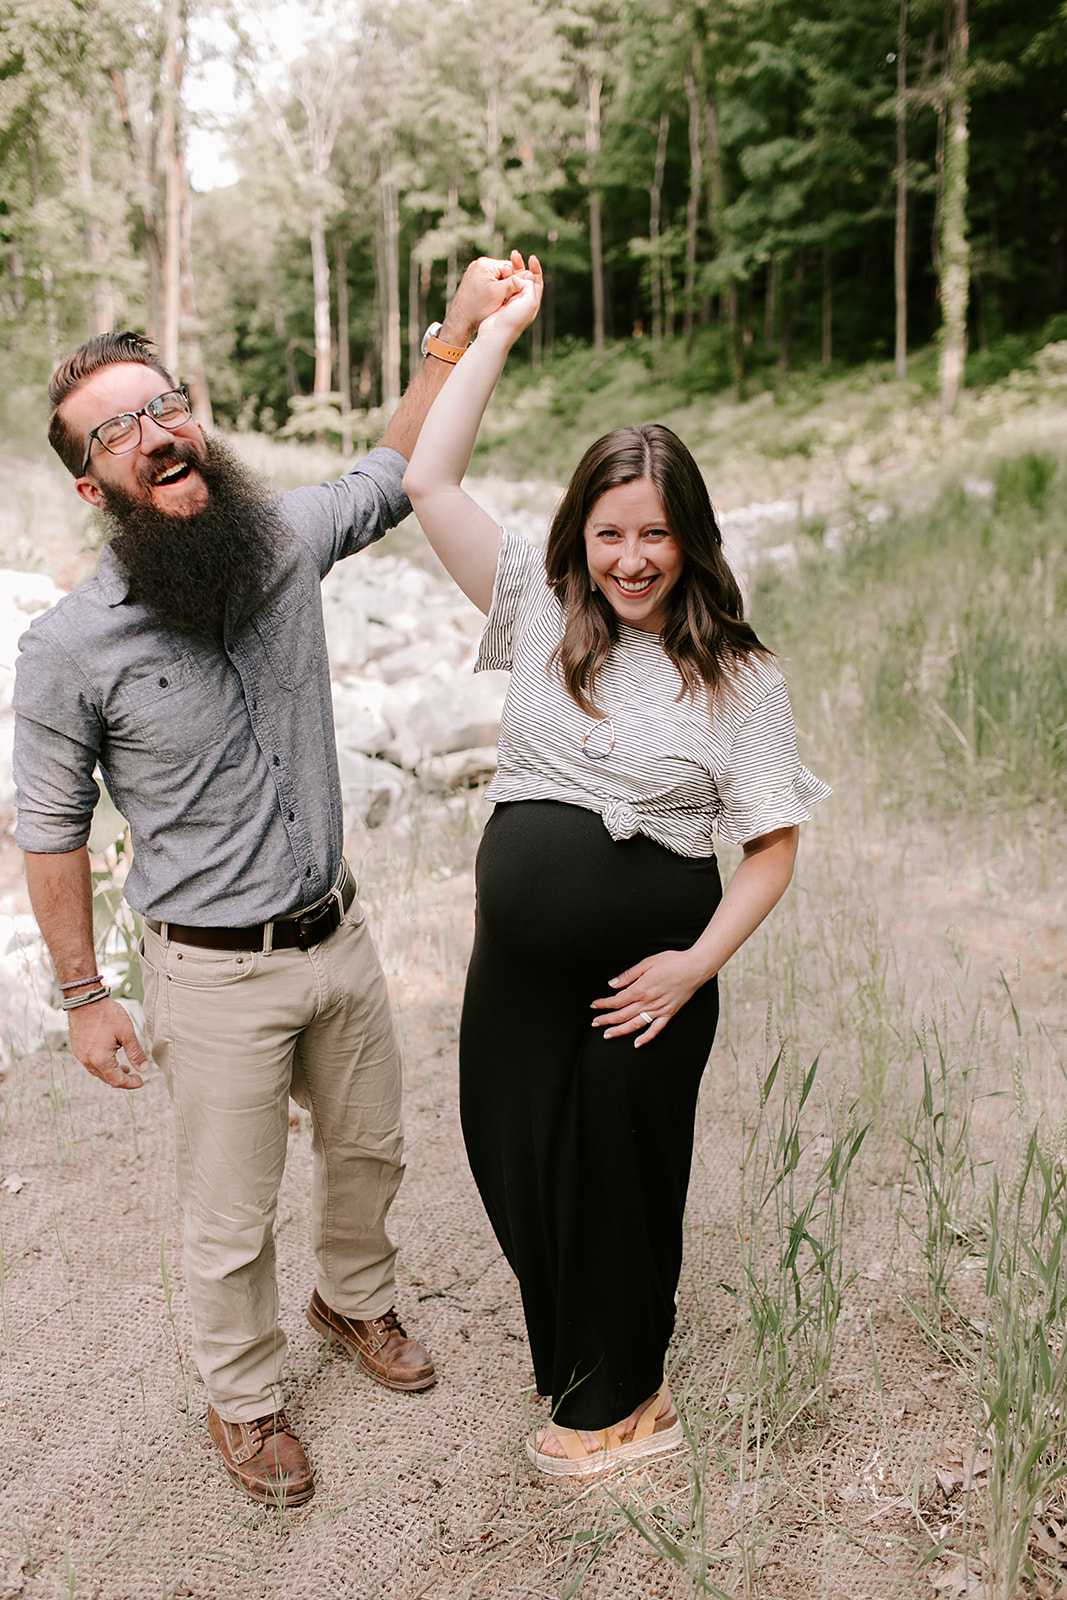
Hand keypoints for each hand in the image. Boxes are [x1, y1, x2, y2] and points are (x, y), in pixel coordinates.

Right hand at [68, 997, 147, 1089]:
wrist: (85, 1000)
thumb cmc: (106, 1014)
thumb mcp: (126, 1033)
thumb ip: (135, 1053)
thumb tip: (143, 1069)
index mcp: (101, 1059)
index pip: (117, 1081)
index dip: (130, 1084)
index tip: (140, 1081)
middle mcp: (88, 1061)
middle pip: (107, 1078)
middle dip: (122, 1079)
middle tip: (135, 1076)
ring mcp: (80, 1055)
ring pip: (98, 1072)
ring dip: (112, 1072)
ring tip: (125, 1068)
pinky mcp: (77, 1049)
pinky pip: (91, 1063)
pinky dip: (103, 1065)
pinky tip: (111, 1057)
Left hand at [441, 254, 523, 344]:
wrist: (460, 321)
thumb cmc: (478, 309)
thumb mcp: (500, 294)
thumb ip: (515, 283)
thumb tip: (531, 274)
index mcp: (485, 264)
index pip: (510, 266)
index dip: (518, 279)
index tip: (522, 291)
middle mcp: (479, 264)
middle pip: (503, 271)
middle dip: (509, 283)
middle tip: (512, 297)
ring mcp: (474, 271)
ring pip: (497, 278)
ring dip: (502, 288)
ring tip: (502, 301)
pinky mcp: (472, 280)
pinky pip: (489, 282)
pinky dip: (494, 290)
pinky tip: (494, 301)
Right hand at [477, 253, 542, 345]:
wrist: (495, 335)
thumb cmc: (512, 321)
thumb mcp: (528, 302)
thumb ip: (528, 286)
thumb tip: (520, 276)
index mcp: (533, 302)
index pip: (537, 282)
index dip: (536, 269)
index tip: (531, 257)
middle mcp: (524, 303)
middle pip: (525, 280)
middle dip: (521, 267)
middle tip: (515, 254)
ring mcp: (511, 304)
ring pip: (513, 283)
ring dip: (510, 272)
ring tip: (504, 265)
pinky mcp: (500, 305)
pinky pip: (503, 288)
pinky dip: (502, 279)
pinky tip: (498, 274)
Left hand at [590, 947, 709, 1047]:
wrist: (695, 968)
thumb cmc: (672, 962)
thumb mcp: (647, 963)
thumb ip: (629, 975)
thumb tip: (612, 984)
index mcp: (641, 989)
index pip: (617, 1001)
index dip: (604, 1004)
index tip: (594, 1005)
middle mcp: (649, 1002)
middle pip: (622, 1014)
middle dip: (606, 1019)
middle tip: (594, 1023)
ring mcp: (659, 1010)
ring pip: (635, 1024)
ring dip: (619, 1030)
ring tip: (607, 1035)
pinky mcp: (669, 1013)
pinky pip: (656, 1029)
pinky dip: (646, 1038)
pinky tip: (637, 1043)